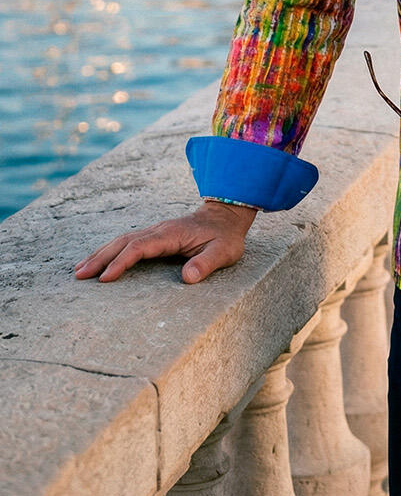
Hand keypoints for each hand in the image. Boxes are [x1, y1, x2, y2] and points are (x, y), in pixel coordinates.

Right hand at [74, 201, 256, 283]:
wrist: (226, 217)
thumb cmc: (225, 237)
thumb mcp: (224, 252)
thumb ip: (207, 264)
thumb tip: (188, 278)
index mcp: (172, 234)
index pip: (140, 247)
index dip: (122, 262)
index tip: (105, 278)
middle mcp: (159, 230)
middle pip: (124, 242)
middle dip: (101, 258)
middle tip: (79, 275)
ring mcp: (155, 231)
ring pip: (122, 240)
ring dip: (101, 253)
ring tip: (79, 270)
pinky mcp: (155, 236)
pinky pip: (127, 242)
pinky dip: (110, 250)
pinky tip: (98, 260)